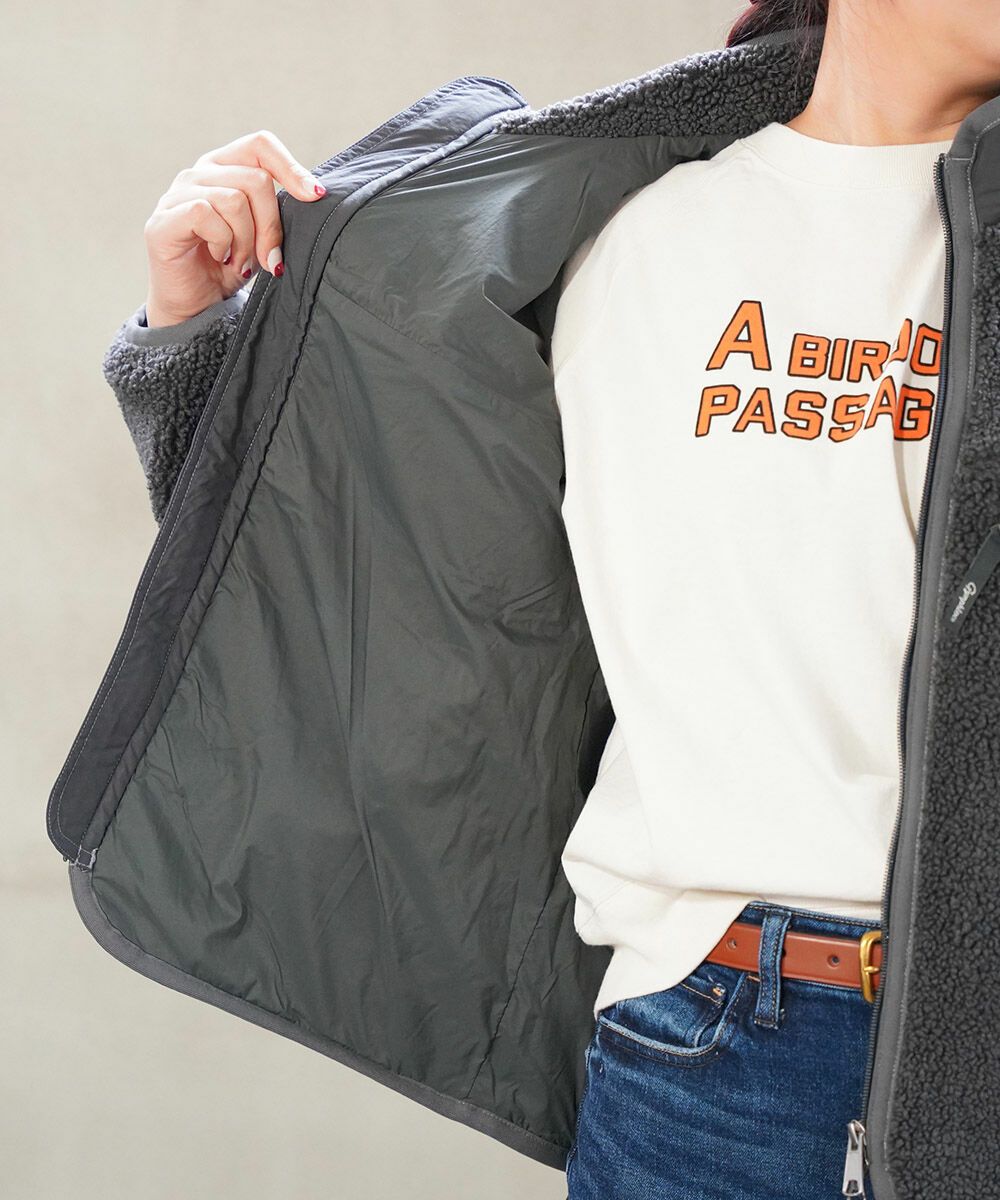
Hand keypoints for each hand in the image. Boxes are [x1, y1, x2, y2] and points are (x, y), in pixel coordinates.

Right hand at [142, 129, 325, 327]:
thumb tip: (314, 195)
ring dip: (246, 241)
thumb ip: (278, 214)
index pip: (260, 145)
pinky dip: (222, 243)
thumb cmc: (230, 268)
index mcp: (225, 168)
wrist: (197, 306)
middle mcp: (199, 173)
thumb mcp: (263, 237)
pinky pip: (205, 215)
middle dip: (271, 226)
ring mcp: (177, 194)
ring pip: (234, 199)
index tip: (315, 196)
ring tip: (240, 262)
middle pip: (256, 180)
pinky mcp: (163, 221)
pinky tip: (220, 258)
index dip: (291, 167)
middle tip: (268, 258)